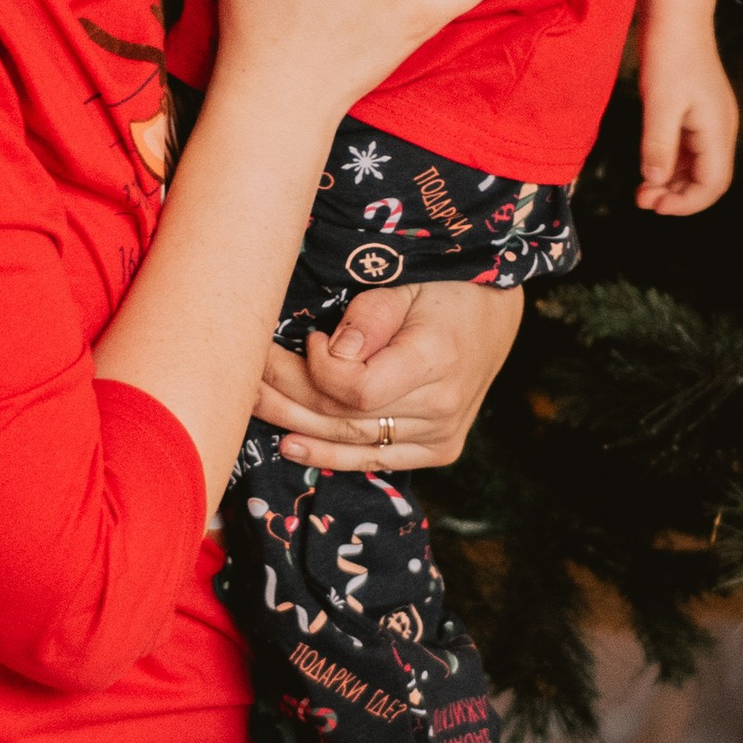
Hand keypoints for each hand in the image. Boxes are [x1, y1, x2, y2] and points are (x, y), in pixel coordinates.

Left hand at [255, 276, 523, 471]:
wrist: (494, 315)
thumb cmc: (446, 288)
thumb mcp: (407, 283)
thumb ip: (369, 316)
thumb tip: (329, 352)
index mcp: (438, 361)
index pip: (358, 390)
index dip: (319, 370)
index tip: (310, 338)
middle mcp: (442, 408)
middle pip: (344, 416)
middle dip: (287, 393)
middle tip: (248, 370)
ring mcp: (442, 436)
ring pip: (351, 441)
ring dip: (295, 423)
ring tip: (253, 403)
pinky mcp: (438, 450)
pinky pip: (375, 459)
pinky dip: (330, 454)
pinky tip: (291, 445)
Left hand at [637, 29, 738, 213]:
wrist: (677, 18)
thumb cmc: (670, 56)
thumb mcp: (659, 104)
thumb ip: (658, 146)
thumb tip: (654, 183)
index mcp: (718, 131)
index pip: (714, 184)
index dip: (687, 204)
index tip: (656, 207)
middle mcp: (720, 131)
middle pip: (708, 180)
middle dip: (678, 197)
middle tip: (643, 201)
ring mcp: (710, 123)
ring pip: (697, 168)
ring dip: (672, 183)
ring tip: (642, 191)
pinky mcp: (698, 116)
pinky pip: (689, 151)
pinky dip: (671, 165)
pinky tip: (649, 170)